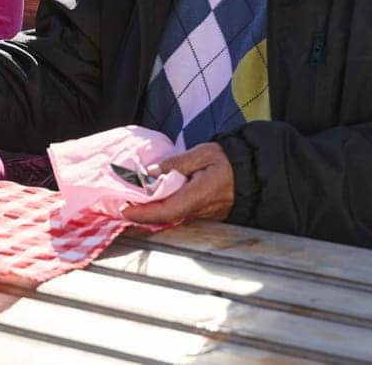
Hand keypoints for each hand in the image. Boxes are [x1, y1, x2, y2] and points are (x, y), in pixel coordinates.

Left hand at [120, 142, 234, 225]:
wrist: (250, 175)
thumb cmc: (226, 162)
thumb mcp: (203, 153)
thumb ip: (176, 162)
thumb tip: (150, 172)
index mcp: (199, 195)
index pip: (167, 211)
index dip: (144, 213)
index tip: (125, 210)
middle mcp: (200, 211)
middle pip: (165, 218)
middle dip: (142, 215)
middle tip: (120, 205)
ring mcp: (202, 216)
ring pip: (171, 219)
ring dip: (150, 213)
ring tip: (130, 202)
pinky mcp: (202, 216)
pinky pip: (178, 216)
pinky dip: (161, 211)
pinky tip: (149, 202)